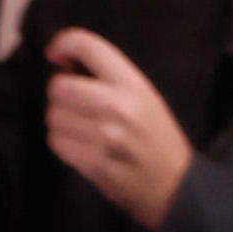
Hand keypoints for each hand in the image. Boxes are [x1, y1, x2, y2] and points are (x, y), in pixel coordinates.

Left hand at [42, 25, 194, 230]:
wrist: (177, 188)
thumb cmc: (158, 140)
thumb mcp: (145, 97)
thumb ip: (110, 79)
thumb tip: (66, 66)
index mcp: (131, 84)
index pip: (86, 45)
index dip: (62, 43)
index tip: (55, 56)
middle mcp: (116, 106)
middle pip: (59, 86)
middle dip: (60, 94)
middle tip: (73, 104)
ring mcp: (105, 137)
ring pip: (54, 115)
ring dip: (61, 122)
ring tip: (80, 130)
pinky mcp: (95, 164)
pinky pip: (57, 142)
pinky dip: (62, 144)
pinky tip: (79, 148)